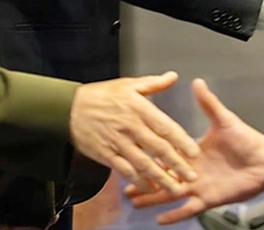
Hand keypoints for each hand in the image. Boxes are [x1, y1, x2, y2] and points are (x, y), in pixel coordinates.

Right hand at [70, 72, 198, 195]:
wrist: (68, 109)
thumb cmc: (100, 95)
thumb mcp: (127, 84)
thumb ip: (152, 83)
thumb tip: (173, 76)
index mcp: (138, 108)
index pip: (164, 126)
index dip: (181, 140)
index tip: (195, 152)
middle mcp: (130, 127)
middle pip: (157, 148)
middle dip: (176, 164)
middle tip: (192, 176)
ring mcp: (118, 142)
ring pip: (143, 163)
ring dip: (161, 177)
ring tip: (176, 188)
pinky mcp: (106, 154)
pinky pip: (125, 170)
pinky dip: (138, 181)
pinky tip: (150, 188)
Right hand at [126, 79, 263, 223]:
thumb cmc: (246, 140)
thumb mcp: (223, 119)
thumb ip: (208, 103)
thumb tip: (197, 81)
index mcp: (192, 153)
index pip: (166, 155)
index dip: (149, 157)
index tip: (131, 155)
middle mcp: (192, 171)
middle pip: (163, 177)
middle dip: (144, 181)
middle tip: (125, 187)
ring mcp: (199, 187)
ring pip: (170, 194)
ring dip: (152, 199)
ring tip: (134, 202)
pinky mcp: (209, 199)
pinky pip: (188, 209)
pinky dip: (175, 215)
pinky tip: (159, 220)